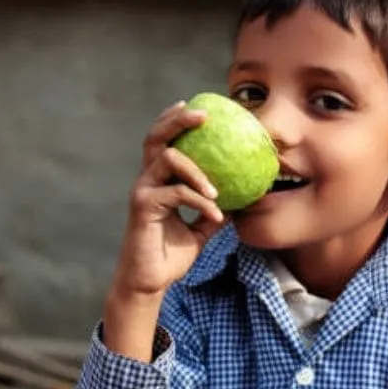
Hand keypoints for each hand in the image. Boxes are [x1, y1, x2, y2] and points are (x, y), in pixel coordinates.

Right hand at [111, 100, 227, 298]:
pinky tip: (216, 215)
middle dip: (177, 120)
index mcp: (158, 180)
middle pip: (156, 137)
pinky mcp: (143, 207)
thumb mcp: (201, 229)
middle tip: (203, 115)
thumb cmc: (171, 254)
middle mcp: (147, 180)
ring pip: (168, 160)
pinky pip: (176, 193)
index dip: (175, 120)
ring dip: (197, 170)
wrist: (151, 281)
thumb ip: (215, 211)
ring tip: (217, 189)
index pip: (163, 140)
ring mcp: (143, 191)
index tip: (197, 107)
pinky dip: (199, 201)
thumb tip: (244, 200)